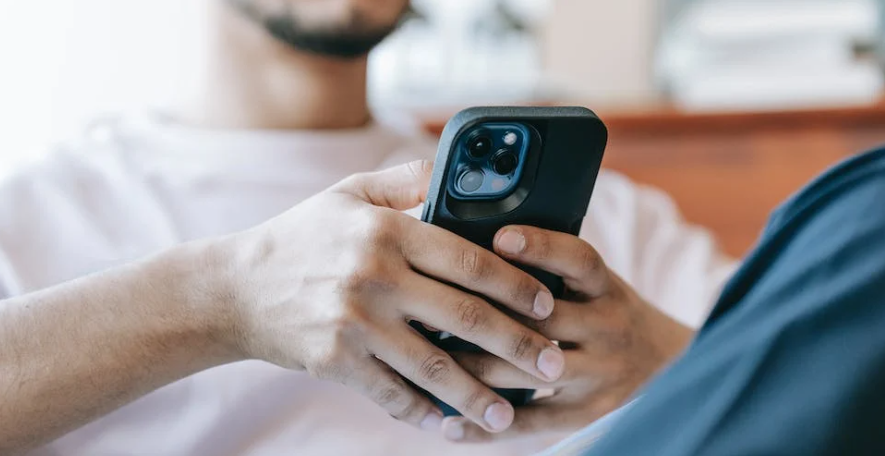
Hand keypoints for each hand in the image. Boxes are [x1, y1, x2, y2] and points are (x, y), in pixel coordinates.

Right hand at [219, 161, 565, 433]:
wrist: (233, 288)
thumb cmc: (302, 236)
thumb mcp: (349, 193)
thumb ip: (407, 179)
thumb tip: (456, 166)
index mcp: (387, 230)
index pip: (470, 260)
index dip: (517, 285)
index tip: (548, 304)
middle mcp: (375, 276)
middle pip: (465, 317)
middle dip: (519, 345)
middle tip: (556, 366)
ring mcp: (355, 323)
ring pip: (434, 367)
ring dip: (480, 396)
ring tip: (513, 415)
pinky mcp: (336, 362)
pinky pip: (392, 394)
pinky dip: (426, 414)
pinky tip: (453, 426)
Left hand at [441, 226, 693, 441]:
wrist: (671, 368)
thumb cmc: (610, 314)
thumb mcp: (598, 285)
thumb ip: (554, 270)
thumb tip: (480, 244)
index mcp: (608, 289)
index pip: (579, 260)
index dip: (541, 246)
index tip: (498, 238)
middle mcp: (608, 329)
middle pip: (541, 321)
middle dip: (482, 316)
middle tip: (428, 307)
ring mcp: (600, 375)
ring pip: (526, 373)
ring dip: (471, 369)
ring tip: (424, 361)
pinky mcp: (588, 415)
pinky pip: (531, 423)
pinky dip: (486, 427)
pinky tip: (447, 424)